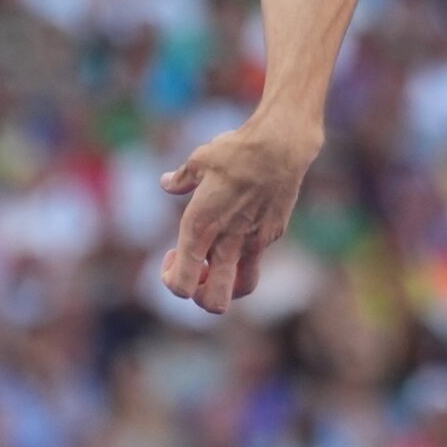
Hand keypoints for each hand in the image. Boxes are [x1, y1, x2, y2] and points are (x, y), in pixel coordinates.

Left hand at [159, 122, 317, 314]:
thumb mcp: (199, 160)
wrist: (281, 145)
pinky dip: (245, 250)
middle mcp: (226, 242)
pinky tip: (242, 221)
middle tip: (197, 270)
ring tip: (218, 259)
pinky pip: (256, 255)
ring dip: (227, 283)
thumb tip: (166, 183)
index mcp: (200, 227)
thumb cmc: (236, 151)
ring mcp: (253, 241)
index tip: (171, 256)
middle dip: (200, 296)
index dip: (170, 279)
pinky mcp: (273, 233)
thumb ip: (180, 179)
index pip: (181, 284)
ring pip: (241, 288)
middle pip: (213, 302)